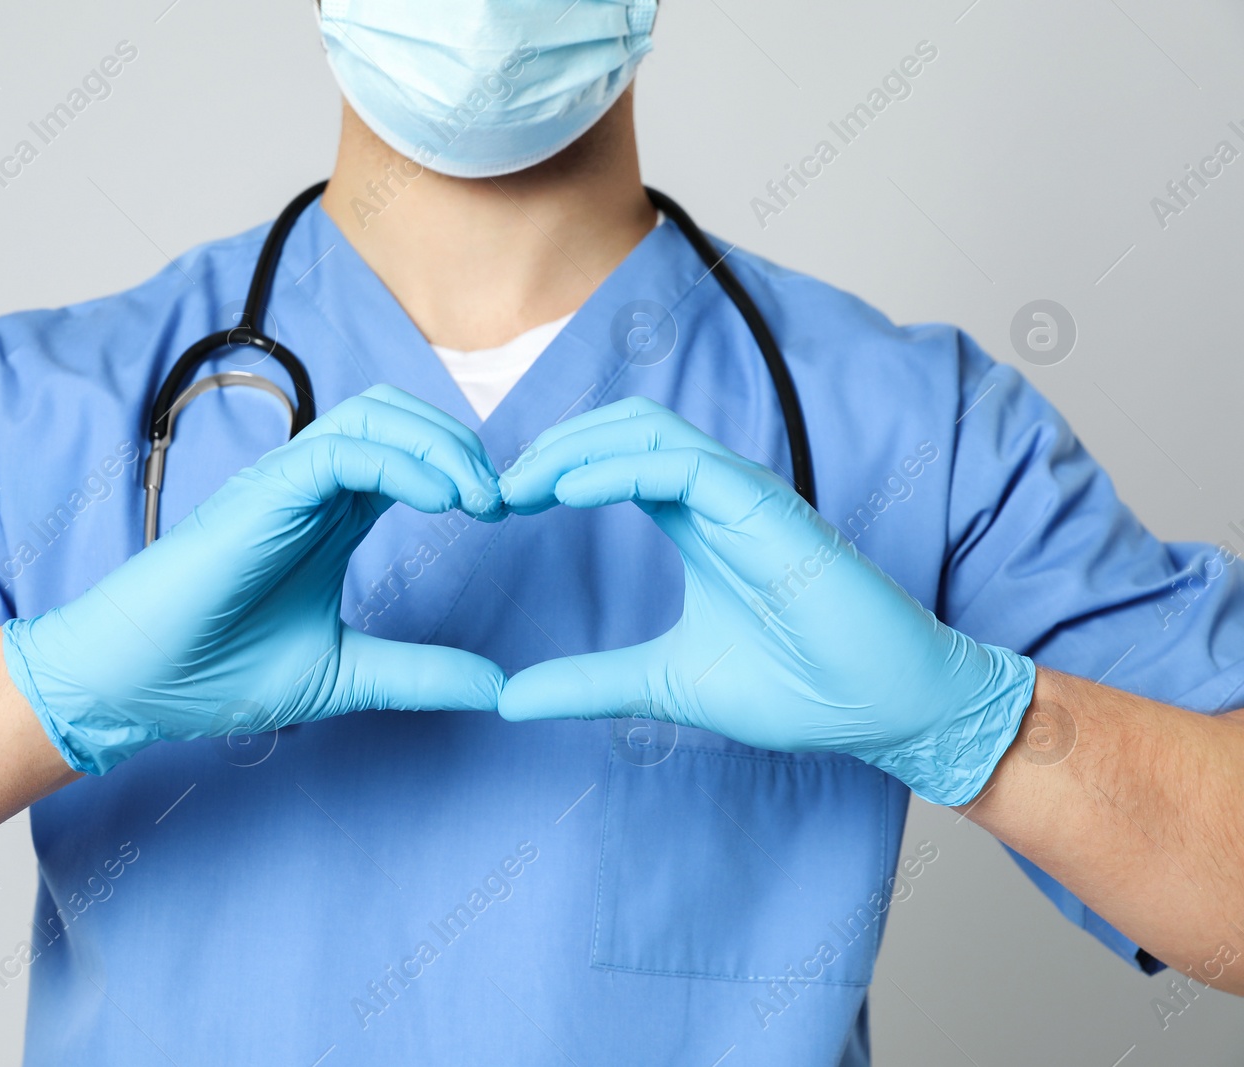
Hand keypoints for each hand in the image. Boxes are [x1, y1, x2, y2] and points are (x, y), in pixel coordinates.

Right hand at [2, 386, 507, 774]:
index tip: (509, 515)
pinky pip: (343, 449)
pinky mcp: (264, 492)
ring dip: (442, 445)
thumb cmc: (215, 676)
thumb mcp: (344, 677)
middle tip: (504, 500)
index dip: (465, 472)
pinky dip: (402, 463)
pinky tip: (443, 501)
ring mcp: (286, 483)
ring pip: (377, 417)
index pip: (410, 458)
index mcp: (331, 518)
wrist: (133, 689)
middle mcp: (312, 488)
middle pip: (400, 419)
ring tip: (481, 497)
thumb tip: (498, 689)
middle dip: (463, 447)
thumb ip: (419, 675)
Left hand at [496, 398, 1034, 805]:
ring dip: (573, 449)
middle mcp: (719, 496)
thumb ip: (590, 682)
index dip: (551, 472)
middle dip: (550, 448)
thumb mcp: (665, 684)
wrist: (885, 711)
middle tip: (491, 489)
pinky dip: (620, 468)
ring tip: (516, 484)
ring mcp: (745, 496)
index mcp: (698, 521)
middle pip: (620, 430)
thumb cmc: (800, 690)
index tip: (494, 507)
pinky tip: (568, 493)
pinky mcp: (769, 510)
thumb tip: (508, 698)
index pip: (612, 463)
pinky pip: (684, 465)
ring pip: (646, 431)